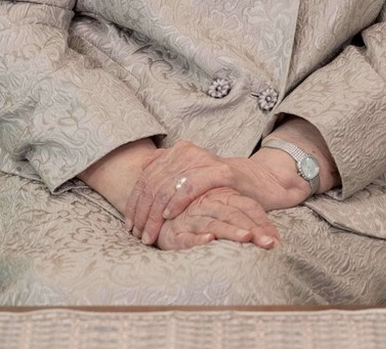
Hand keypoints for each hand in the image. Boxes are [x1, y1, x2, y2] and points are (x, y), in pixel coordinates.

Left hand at [125, 139, 307, 246]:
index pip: (147, 176)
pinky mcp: (220, 172)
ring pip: (167, 185)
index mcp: (178, 151)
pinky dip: (176, 201)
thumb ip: (168, 170)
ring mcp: (204, 159)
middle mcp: (188, 151)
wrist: (255, 182)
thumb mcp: (190, 175)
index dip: (135, 201)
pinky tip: (168, 216)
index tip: (130, 223)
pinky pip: (190, 186)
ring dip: (154, 213)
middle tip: (138, 234)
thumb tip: (143, 166)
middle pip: (154, 182)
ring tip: (150, 233)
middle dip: (142, 212)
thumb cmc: (217, 186)